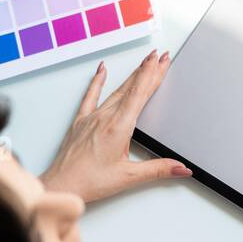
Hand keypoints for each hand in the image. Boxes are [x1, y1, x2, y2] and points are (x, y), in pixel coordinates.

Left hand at [41, 50, 190, 202]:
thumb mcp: (129, 177)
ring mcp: (91, 117)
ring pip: (115, 90)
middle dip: (148, 70)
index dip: (152, 74)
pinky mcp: (80, 121)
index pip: (140, 94)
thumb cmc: (89, 181)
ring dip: (131, 75)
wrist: (61, 185)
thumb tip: (181, 168)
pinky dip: (97, 81)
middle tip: (160, 56)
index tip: (160, 60)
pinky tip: (101, 69)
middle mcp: (104, 117)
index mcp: (118, 127)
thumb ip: (158, 170)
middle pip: (131, 88)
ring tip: (143, 63)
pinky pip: (90, 96)